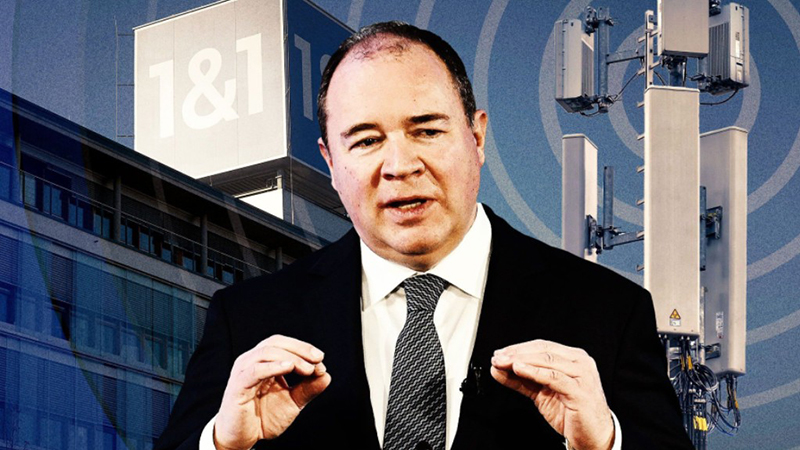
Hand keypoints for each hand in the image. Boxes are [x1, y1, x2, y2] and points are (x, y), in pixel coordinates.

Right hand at [213, 335, 331, 449]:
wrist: (242, 439)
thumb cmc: (263, 417)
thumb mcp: (292, 402)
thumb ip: (308, 389)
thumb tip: (326, 375)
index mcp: (264, 362)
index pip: (284, 344)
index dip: (303, 348)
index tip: (320, 360)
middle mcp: (251, 362)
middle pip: (275, 343)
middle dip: (300, 349)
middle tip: (318, 360)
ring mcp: (243, 372)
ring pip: (266, 352)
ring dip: (291, 357)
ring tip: (307, 368)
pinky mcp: (238, 386)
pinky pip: (255, 371)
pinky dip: (273, 366)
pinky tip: (288, 367)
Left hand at [490, 339, 613, 449]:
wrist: (593, 436)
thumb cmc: (570, 412)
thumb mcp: (541, 392)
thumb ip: (521, 380)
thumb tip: (498, 369)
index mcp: (572, 358)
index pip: (541, 346)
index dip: (518, 348)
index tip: (499, 353)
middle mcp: (579, 362)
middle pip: (543, 350)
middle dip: (516, 353)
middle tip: (497, 358)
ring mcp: (582, 375)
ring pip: (547, 361)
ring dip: (521, 360)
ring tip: (503, 363)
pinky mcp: (580, 391)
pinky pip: (553, 377)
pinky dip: (534, 372)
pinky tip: (519, 369)